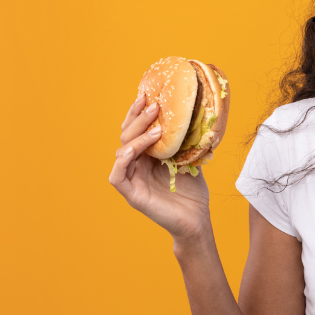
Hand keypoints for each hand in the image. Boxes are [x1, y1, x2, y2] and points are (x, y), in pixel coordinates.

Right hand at [108, 92, 210, 239]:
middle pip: (127, 135)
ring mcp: (132, 179)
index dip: (138, 112)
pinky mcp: (131, 195)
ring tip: (156, 127)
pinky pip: (117, 175)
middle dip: (138, 118)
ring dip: (136, 136)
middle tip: (154, 105)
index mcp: (147, 155)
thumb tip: (192, 113)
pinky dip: (123, 160)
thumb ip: (184, 140)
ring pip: (122, 151)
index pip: (136, 129)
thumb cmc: (192, 192)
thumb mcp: (190, 159)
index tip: (148, 95)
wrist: (197, 219)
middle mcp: (136, 165)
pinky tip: (134, 150)